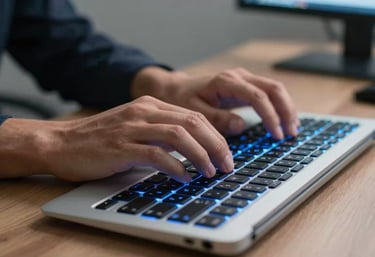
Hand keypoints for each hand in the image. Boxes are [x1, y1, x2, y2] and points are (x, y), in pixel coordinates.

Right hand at [0, 96, 232, 181]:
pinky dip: (175, 167)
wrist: (60, 142)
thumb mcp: (135, 127)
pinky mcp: (120, 147)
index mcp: (150, 105)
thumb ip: (161, 134)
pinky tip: (184, 177)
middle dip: (216, 145)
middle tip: (227, 165)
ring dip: (200, 155)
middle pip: (192, 123)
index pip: (194, 116)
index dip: (215, 136)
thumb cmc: (100, 139)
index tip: (226, 154)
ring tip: (210, 173)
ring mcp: (131, 128)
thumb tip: (192, 151)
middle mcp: (143, 112)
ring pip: (178, 136)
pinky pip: (156, 155)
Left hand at [132, 67, 298, 138]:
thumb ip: (217, 119)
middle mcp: (238, 76)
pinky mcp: (244, 85)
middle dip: (285, 111)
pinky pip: (268, 92)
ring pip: (274, 88)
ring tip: (292, 129)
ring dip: (286, 108)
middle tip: (290, 134)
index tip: (277, 135)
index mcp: (226, 82)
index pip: (258, 97)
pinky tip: (283, 120)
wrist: (174, 89)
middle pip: (273, 89)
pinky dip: (278, 105)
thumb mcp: (194, 112)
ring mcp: (243, 79)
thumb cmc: (182, 101)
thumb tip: (241, 125)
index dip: (270, 116)